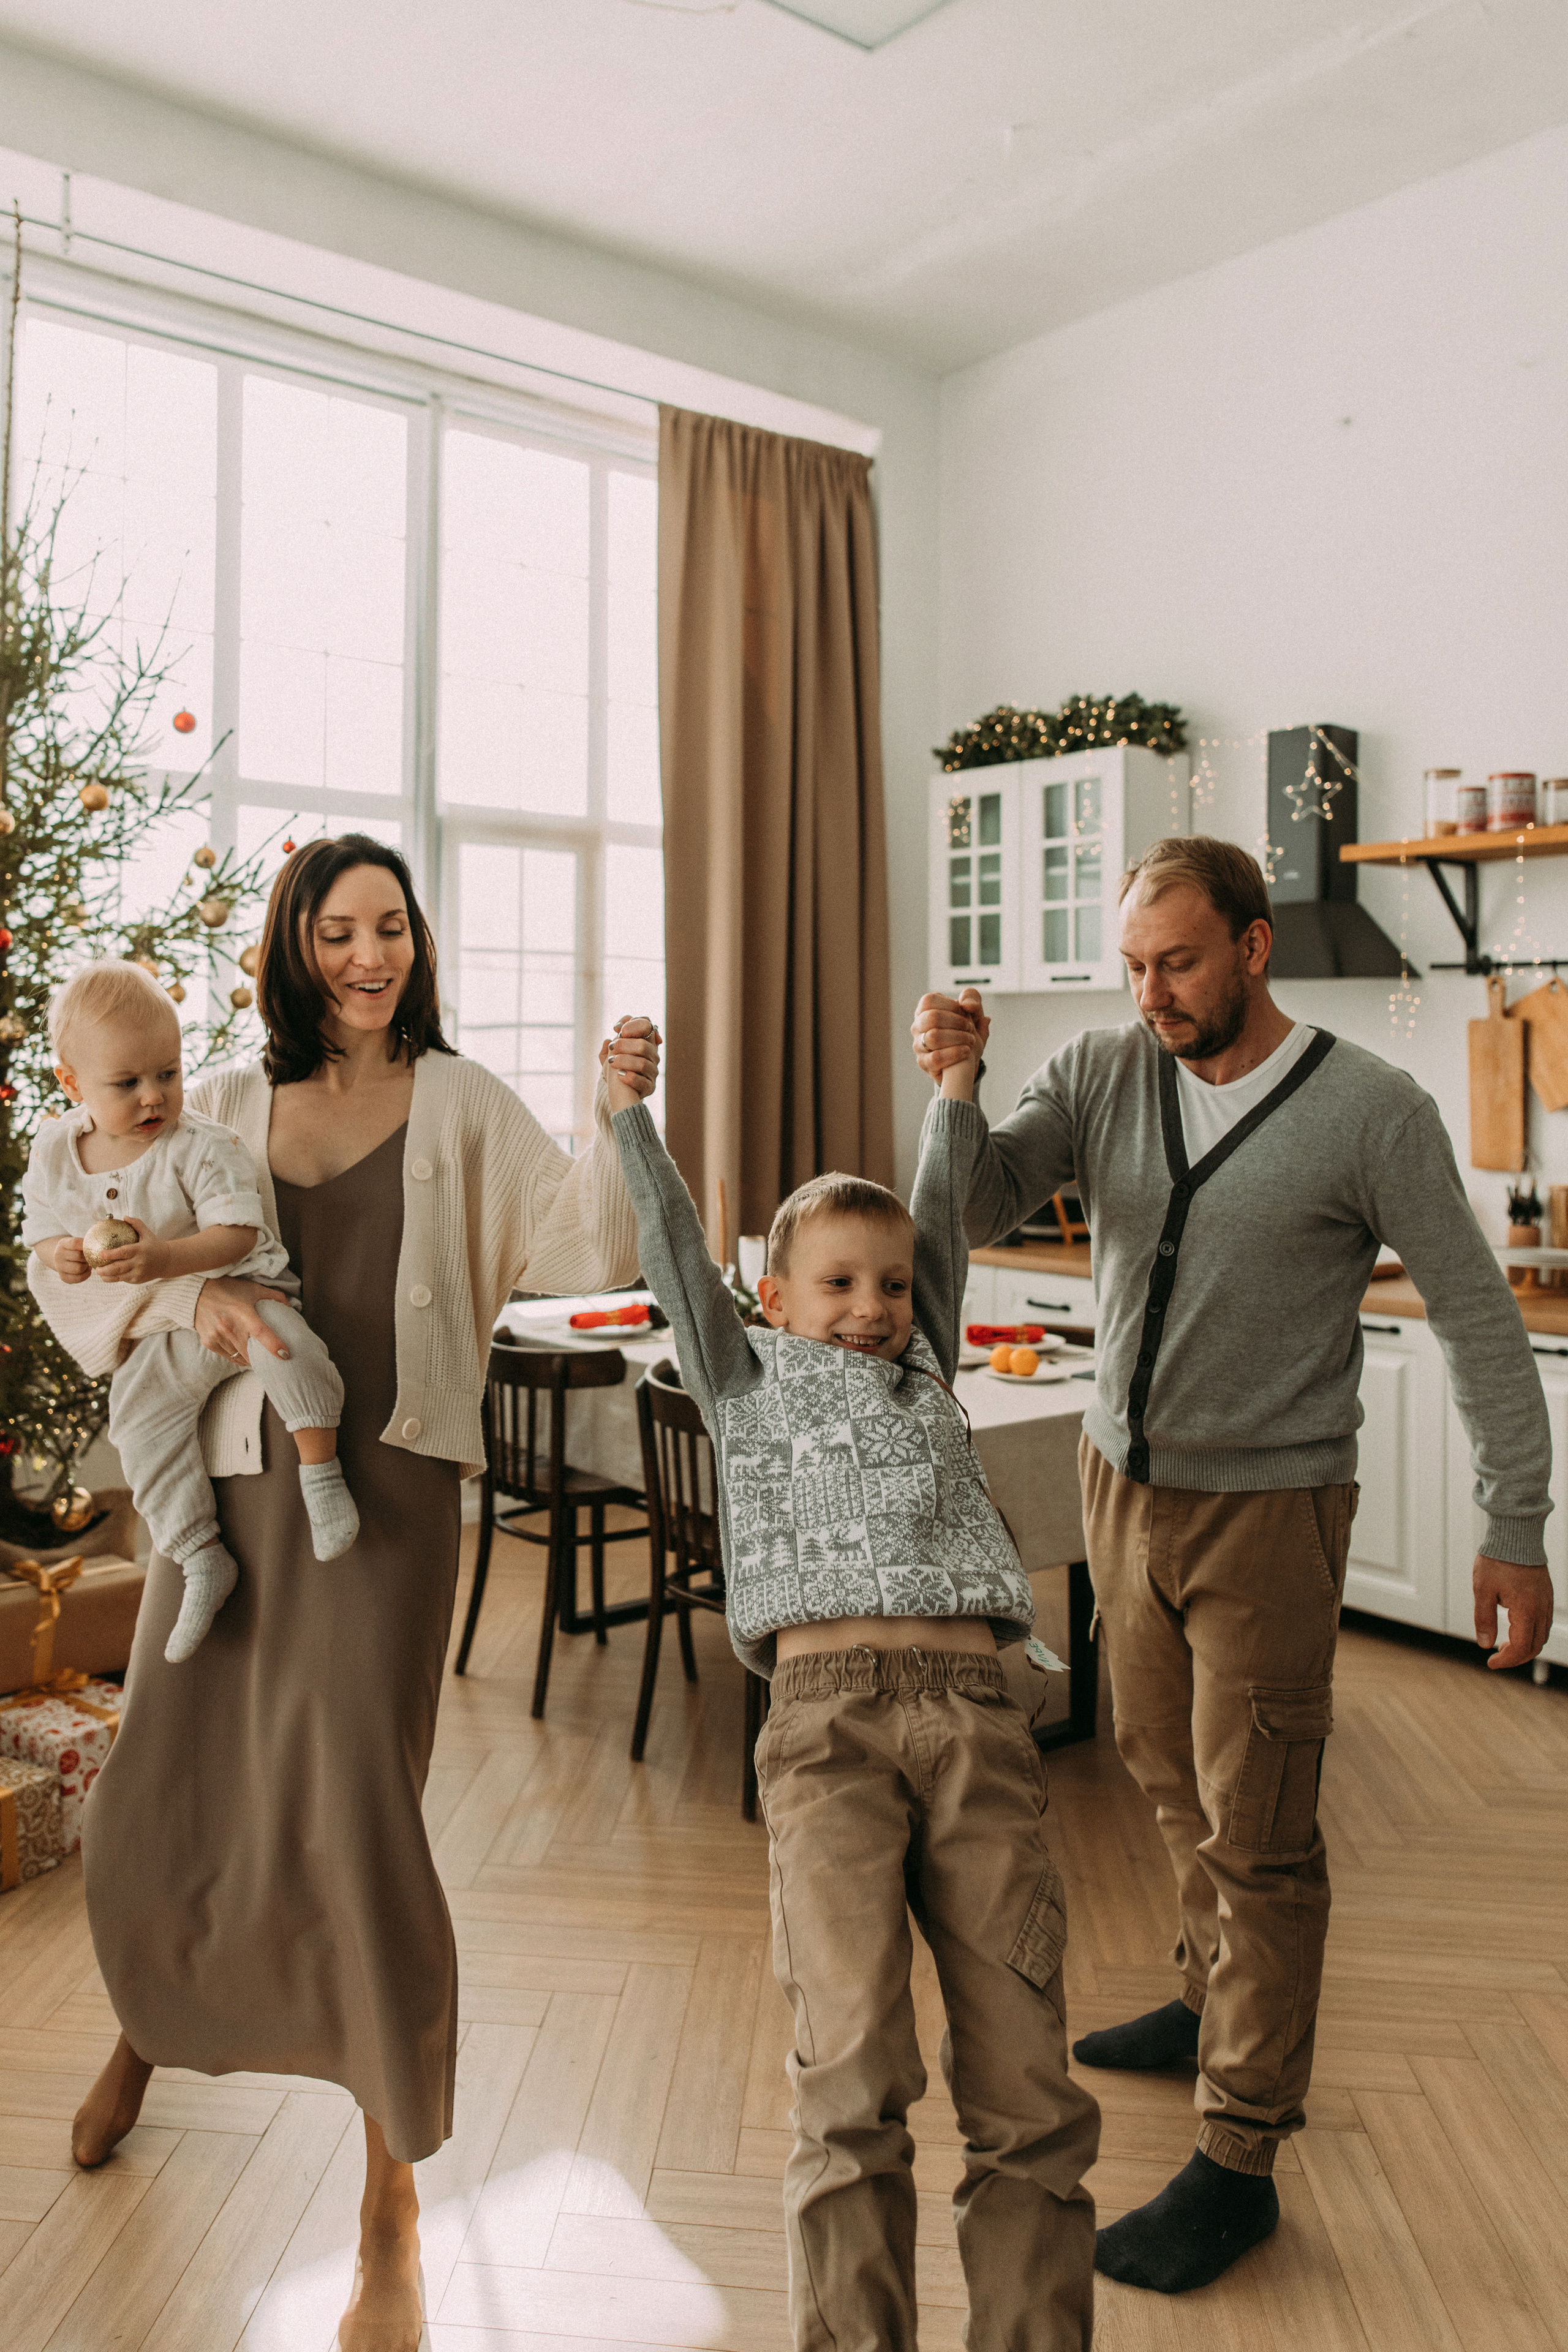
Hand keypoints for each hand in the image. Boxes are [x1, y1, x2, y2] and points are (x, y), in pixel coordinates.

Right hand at [52, 1236, 90, 1285]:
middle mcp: (58, 1255)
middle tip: (91, 1257)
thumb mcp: (76, 1242)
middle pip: (78, 1256)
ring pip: (78, 1268)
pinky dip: (86, 1275)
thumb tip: (101, 1246)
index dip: (85, 1245)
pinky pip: (78, 1278)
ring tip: (88, 1264)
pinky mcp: (63, 1277)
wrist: (61, 1258)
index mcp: (62, 1244)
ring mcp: (59, 1267)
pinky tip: (88, 1270)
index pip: (75, 1243)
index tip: (92, 1247)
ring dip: (86, 1267)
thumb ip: (86, 1243)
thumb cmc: (74, 1249)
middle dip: (87, 1257)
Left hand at [92, 1218, 171, 1285]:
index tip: (100, 1253)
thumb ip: (136, 1224)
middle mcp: (139, 1262)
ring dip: (107, 1276)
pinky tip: (106, 1276)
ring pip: (120, 1276)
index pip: (123, 1252)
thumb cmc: (154, 1245)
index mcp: (140, 1250)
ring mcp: (139, 1272)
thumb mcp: (147, 1233)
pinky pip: (123, 1279)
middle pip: (119, 1267)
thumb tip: (124, 1217)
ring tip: (99, 1273)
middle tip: (96, 1268)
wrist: (167, 1261)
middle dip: (105, 1269)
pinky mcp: (138, 1280)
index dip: (111, 1254)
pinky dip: (114, 1278)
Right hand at [193, 1276, 292, 1363]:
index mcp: (243, 1313)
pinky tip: (243, 1354)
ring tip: (258, 1357)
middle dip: (262, 1358)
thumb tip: (291, 1306)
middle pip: (250, 1352)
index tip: (286, 1355)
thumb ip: (274, 1296)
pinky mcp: (208, 1342)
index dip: (274, 1345)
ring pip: (239, 1357)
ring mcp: (217, 1336)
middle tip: (272, 1360)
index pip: (261, 1332)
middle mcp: (228, 1327)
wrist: (196, 1292)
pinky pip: (228, 1356)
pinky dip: (237, 1357)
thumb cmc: (228, 1289)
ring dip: (249, 1359)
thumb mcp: (253, 1288)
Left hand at [601, 1015, 661, 1112]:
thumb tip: (614, 1033)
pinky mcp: (650, 1087)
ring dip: (625, 1061)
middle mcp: (652, 1056)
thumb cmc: (616, 1069)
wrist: (619, 1093)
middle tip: (612, 1048)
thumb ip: (613, 1042)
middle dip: (624, 1045)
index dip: (634, 1025)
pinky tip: (620, 1075)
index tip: (618, 1029)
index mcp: (645, 1043)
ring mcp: (652, 1072)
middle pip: (643, 1045)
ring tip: (612, 1062)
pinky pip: (642, 1082)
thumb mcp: (611, 1053)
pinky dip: (630, 1078)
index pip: (647, 1026)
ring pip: (642, 1063)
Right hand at [913, 990, 988, 1080]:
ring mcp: (918, 1045)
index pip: (929, 1000)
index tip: (966, 1012)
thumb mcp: (973, 1011)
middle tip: (970, 1028)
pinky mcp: (923, 1063)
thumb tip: (968, 1005)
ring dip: (958, 1037)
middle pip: (932, 1017)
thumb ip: (972, 999)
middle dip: (957, 1022)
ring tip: (971, 1040)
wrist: (967, 1061)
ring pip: (933, 1037)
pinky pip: (936, 1058)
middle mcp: (917, 1026)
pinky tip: (966, 1051)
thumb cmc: (966, 1031)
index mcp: (925, 1010)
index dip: (951, 1005)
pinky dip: (955, 1053)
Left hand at [1473, 1554, 1554, 1668]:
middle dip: (1516, 1657)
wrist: (1515, 1535)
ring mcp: (1546, 1602)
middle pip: (1535, 1646)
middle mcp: (1541, 1609)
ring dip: (1525, 1646)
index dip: (1507, 1660)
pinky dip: (1531, 1633)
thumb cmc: (1497, 1560)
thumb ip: (1483, 1619)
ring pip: (1541, 1635)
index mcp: (1526, 1610)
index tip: (1491, 1663)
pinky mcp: (1546, 1595)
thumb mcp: (1482, 1590)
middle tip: (1497, 1657)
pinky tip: (1515, 1628)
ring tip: (1504, 1644)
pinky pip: (1543, 1622)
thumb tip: (1484, 1644)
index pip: (1521, 1647)